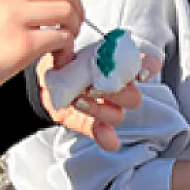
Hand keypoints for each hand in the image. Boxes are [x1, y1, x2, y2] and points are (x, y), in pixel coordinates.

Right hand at [0, 0, 82, 86]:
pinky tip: (56, 57)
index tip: (65, 0)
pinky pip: (63, 39)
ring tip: (63, 42)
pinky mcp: (25, 43)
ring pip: (68, 13)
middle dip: (77, 10)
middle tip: (71, 26)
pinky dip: (66, 50)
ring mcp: (17, 16)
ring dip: (74, 30)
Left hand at [37, 50, 159, 151]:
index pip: (147, 65)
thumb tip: (70, 51)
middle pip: (134, 97)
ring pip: (118, 115)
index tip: (139, 75)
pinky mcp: (94, 125)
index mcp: (116, 66)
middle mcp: (117, 88)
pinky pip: (107, 135)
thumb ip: (71, 51)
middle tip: (94, 87)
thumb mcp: (64, 51)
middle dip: (117, 94)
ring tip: (79, 102)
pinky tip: (102, 133)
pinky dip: (108, 138)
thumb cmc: (58, 65)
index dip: (149, 69)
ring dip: (101, 110)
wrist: (40, 86)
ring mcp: (107, 108)